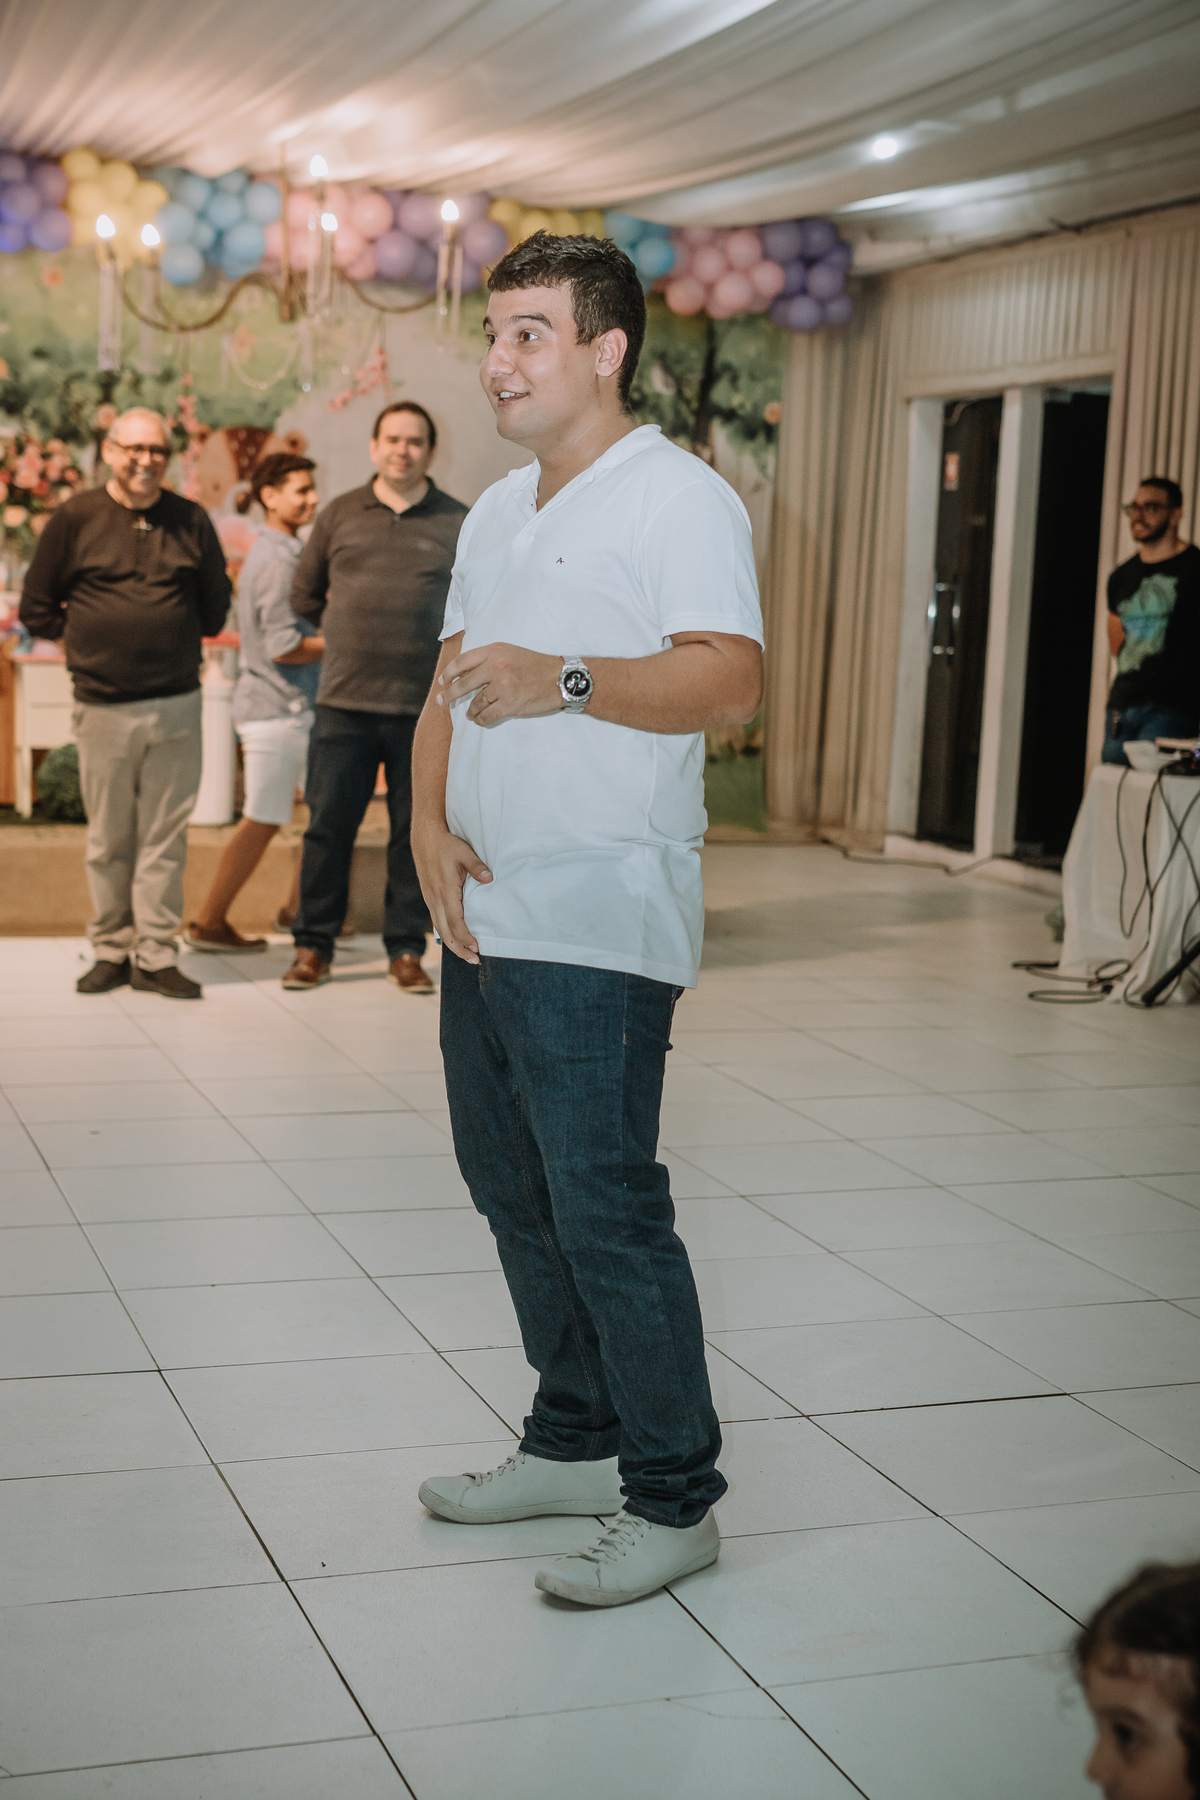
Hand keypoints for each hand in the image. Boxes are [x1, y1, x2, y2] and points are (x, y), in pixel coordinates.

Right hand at [412, 825, 491, 963]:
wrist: (425, 837)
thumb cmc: (446, 844)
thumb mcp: (464, 852)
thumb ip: (477, 867)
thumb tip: (490, 879)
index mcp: (444, 890)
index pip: (455, 921)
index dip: (465, 937)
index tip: (476, 948)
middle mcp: (435, 898)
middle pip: (445, 932)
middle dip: (459, 949)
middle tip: (475, 961)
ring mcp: (430, 899)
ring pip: (439, 929)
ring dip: (453, 944)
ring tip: (467, 955)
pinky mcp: (429, 897)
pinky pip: (437, 921)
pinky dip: (446, 933)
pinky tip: (454, 939)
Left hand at [438, 642, 561, 727]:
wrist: (561, 679)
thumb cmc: (537, 666)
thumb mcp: (512, 653)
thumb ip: (490, 659)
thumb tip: (466, 673)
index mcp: (495, 651)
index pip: (463, 661)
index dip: (449, 672)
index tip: (442, 681)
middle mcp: (496, 666)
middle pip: (463, 683)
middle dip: (450, 694)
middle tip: (442, 700)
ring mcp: (502, 686)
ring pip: (476, 702)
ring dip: (470, 711)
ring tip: (469, 714)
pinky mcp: (509, 704)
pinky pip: (487, 715)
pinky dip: (481, 719)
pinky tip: (479, 720)